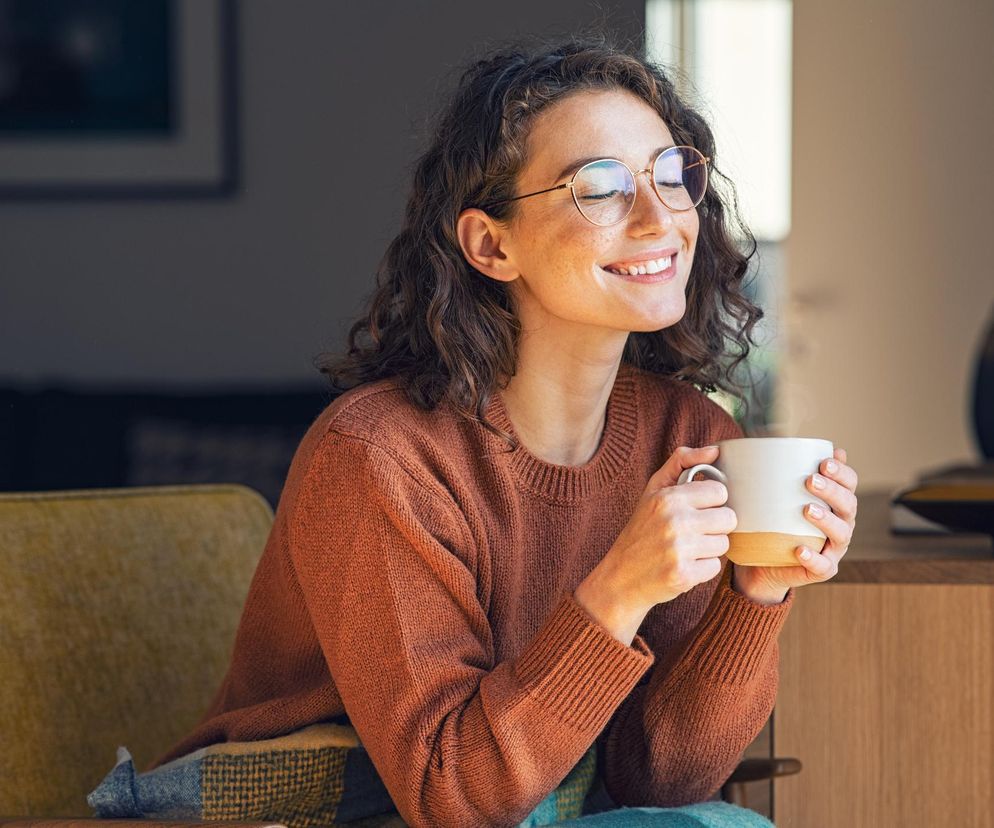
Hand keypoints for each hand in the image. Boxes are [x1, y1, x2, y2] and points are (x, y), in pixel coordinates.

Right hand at [575, 445, 735, 643]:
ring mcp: (679, 550)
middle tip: (693, 531)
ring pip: (724, 544)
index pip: (720, 492)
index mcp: (668, 498)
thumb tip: (715, 450)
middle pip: (728, 518)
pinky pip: (715, 567)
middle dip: (714, 526)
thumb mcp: (653, 490)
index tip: (696, 509)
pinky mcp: (684, 575)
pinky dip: (702, 568)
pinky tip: (684, 565)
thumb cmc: (641, 530)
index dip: (711, 502)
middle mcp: (674, 521)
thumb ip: (682, 462)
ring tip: (686, 549)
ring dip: (709, 548)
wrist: (620, 577)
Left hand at [732, 448, 858, 603]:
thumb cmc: (772, 521)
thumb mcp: (774, 495)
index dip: (842, 472)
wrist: (761, 562)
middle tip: (810, 480)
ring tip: (807, 510)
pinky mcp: (821, 569)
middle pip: (848, 505)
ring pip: (841, 534)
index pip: (849, 483)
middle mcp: (841, 524)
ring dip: (826, 520)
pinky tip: (800, 549)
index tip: (824, 462)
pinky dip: (813, 558)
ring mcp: (833, 549)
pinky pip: (822, 566)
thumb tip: (773, 438)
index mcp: (835, 502)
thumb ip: (779, 471)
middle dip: (833, 490)